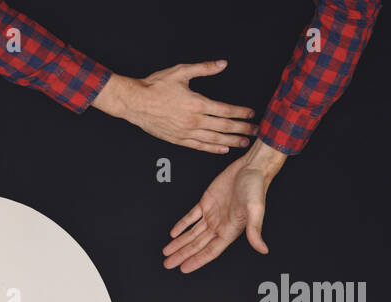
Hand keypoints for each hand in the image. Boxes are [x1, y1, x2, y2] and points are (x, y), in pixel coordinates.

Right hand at [92, 61, 257, 153]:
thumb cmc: (155, 86)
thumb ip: (204, 68)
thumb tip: (222, 64)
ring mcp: (185, 132)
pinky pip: (199, 146)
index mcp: (196, 103)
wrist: (135, 102)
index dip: (240, 113)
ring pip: (213, 139)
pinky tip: (222, 149)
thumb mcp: (181, 71)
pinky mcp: (177, 139)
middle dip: (242, 129)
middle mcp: (193, 120)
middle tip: (255, 131)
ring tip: (244, 143)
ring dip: (231, 141)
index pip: (225, 110)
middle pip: (223, 127)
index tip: (251, 114)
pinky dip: (212, 149)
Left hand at [162, 139, 285, 272]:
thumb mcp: (255, 211)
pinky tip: (173, 234)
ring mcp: (212, 215)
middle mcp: (219, 226)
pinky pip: (191, 217)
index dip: (197, 260)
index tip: (184, 268)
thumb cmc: (256, 188)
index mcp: (230, 231)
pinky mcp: (206, 203)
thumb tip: (262, 249)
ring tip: (167, 252)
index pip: (210, 251)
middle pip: (197, 245)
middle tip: (168, 264)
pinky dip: (182, 225)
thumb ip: (255, 231)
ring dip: (179, 243)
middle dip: (182, 255)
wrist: (251, 168)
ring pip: (192, 233)